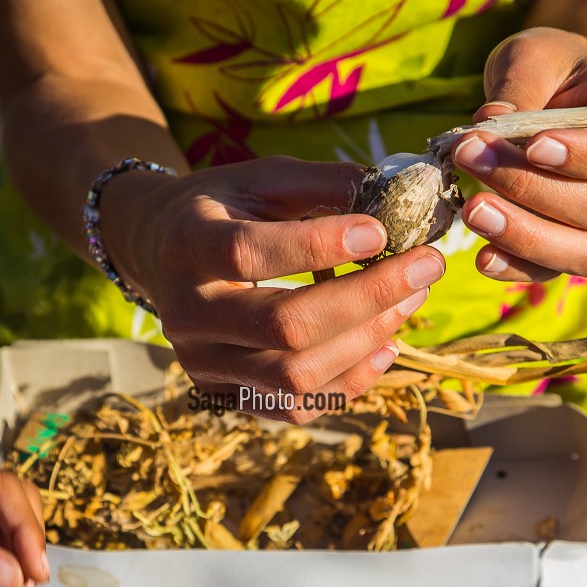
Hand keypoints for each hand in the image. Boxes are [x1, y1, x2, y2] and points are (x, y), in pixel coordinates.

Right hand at [99, 156, 445, 422]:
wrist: (162, 253)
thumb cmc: (224, 209)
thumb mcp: (262, 179)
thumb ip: (323, 184)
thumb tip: (398, 195)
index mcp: (188, 246)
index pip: (249, 254)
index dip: (319, 245)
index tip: (382, 229)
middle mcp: (187, 313)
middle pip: (283, 326)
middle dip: (368, 298)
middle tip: (425, 267)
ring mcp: (203, 363)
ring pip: (295, 377)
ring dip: (367, 341)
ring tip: (410, 301)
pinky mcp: (224, 394)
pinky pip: (296, 407)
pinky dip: (350, 381)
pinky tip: (384, 345)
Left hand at [450, 27, 586, 281]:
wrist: (555, 92)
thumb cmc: (552, 68)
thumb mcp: (535, 54)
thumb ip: (521, 83)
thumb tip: (490, 121)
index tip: (534, 145)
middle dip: (533, 189)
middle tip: (472, 158)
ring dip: (526, 236)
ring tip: (472, 211)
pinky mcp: (570, 244)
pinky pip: (554, 271)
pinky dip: (518, 269)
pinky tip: (481, 258)